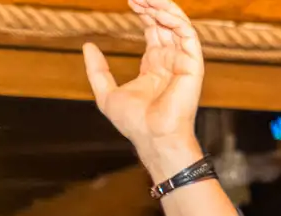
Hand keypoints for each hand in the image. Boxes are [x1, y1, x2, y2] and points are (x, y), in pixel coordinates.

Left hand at [83, 0, 204, 181]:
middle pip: (165, 22)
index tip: (131, 1)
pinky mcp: (193, 63)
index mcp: (155, 65)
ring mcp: (183, 61)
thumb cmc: (133, 123)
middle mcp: (171, 60)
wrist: (152, 137)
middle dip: (153, 5)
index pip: (153, 30)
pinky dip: (174, 19)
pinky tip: (159, 10)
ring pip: (177, 24)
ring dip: (163, 7)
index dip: (144, 13)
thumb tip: (87, 46)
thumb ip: (97, 70)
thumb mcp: (106, 94)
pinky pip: (187, 33)